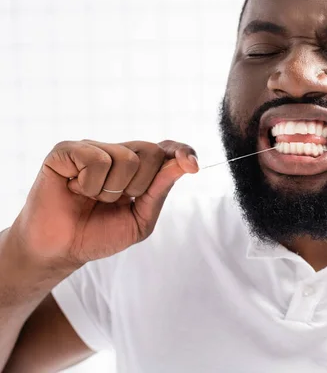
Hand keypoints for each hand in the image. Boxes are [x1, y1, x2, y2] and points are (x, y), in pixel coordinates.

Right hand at [10, 140, 198, 268]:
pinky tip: (75, 189)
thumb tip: (184, 164)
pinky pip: (95, 158)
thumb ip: (161, 190)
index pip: (165, 149)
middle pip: (151, 152)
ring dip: (111, 190)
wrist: (62, 250)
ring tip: (92, 198)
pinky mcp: (66, 151)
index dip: (182, 151)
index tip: (192, 165)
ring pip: (125, 157)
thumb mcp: (140, 219)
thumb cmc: (99, 234)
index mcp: (137, 168)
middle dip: (140, 186)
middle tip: (115, 201)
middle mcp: (116, 152)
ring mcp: (92, 149)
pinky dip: (89, 183)